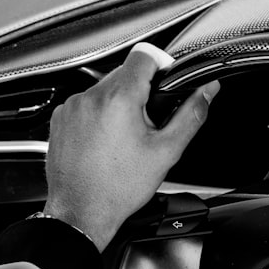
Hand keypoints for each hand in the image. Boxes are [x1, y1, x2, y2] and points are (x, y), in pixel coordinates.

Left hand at [43, 44, 220, 249]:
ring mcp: (72, 107)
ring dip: (117, 105)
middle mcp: (91, 97)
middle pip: (124, 73)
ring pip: (104, 89)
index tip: (164, 83)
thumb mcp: (166, 152)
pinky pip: (85, 104)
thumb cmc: (119, 188)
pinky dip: (97, 116)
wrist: (82, 213)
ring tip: (123, 139)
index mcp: (119, 99)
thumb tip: (207, 92)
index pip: (144, 55)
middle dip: (140, 93)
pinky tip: (104, 143)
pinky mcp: (60, 119)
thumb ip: (191, 115)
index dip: (161, 65)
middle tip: (146, 125)